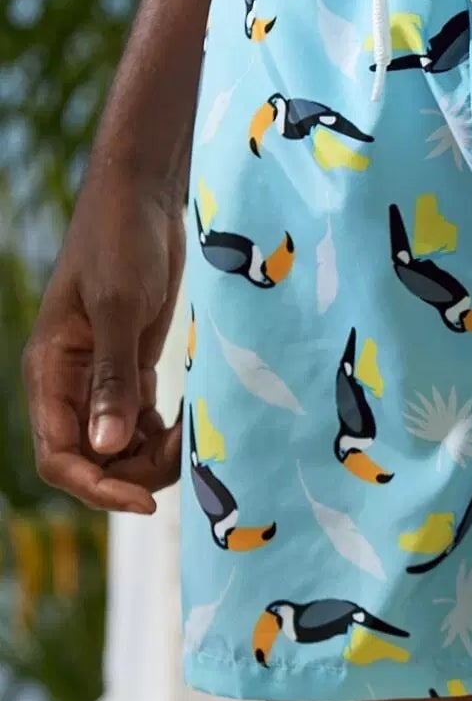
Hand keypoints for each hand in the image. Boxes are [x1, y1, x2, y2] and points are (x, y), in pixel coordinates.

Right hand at [22, 171, 184, 514]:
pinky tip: (191, 427)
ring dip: (151, 457)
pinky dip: (162, 435)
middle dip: (133, 473)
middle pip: (91, 462)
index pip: (59, 458)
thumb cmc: (122, 243)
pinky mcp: (130, 368)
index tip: (145, 501)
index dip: (96, 488)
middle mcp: (69, 386)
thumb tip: (104, 449)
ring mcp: (100, 379)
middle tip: (183, 454)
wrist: (142, 199)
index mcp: (50, 375)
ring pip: (117, 448)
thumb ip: (114, 379)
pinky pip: (139, 423)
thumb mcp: (120, 310)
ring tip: (191, 438)